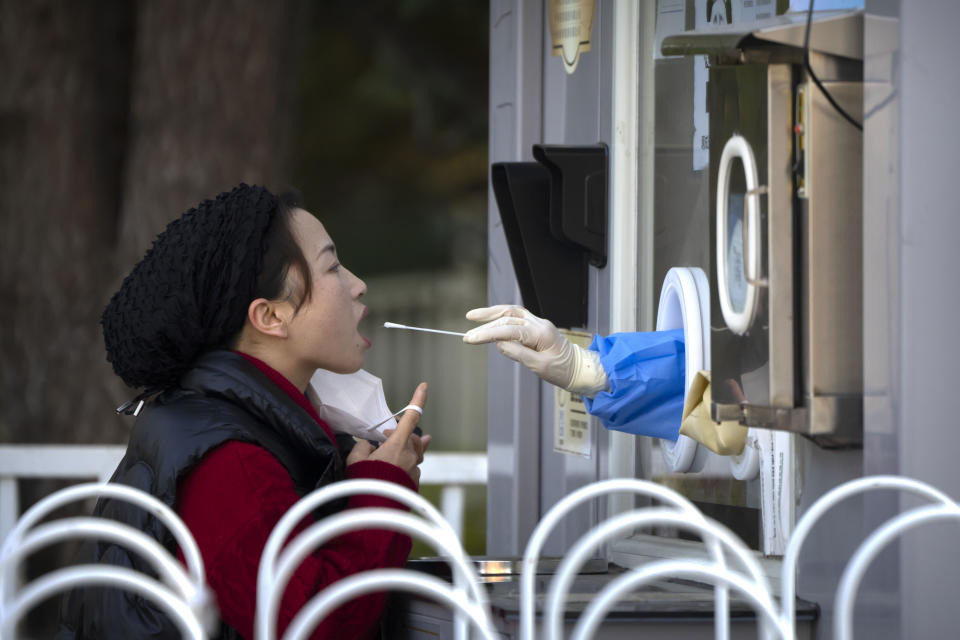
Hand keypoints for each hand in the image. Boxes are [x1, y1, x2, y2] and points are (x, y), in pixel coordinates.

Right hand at [347, 382, 429, 483]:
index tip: (424, 386)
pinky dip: (404, 464)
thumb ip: (363, 447)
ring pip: (413, 453)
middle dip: (400, 434)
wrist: (373, 512)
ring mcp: (414, 470)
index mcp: (397, 445)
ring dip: (405, 448)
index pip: (411, 418)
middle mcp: (410, 456)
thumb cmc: (363, 482)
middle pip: (411, 437)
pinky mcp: (414, 484)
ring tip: (391, 449)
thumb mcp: (355, 459)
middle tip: (382, 437)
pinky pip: (412, 468)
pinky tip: (393, 470)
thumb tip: (370, 446)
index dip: (418, 400)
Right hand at [462, 305, 607, 395]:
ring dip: (492, 313)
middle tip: (467, 335)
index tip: (471, 338)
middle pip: (507, 318)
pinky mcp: (536, 326)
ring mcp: (538, 323)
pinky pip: (517, 316)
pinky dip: (502, 316)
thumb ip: (519, 353)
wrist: (579, 369)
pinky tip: (492, 319)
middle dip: (485, 325)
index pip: (508, 330)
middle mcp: (539, 324)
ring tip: (474, 316)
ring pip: (512, 312)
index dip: (487, 334)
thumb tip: (499, 344)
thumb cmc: (562, 371)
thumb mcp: (540, 367)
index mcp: (540, 333)